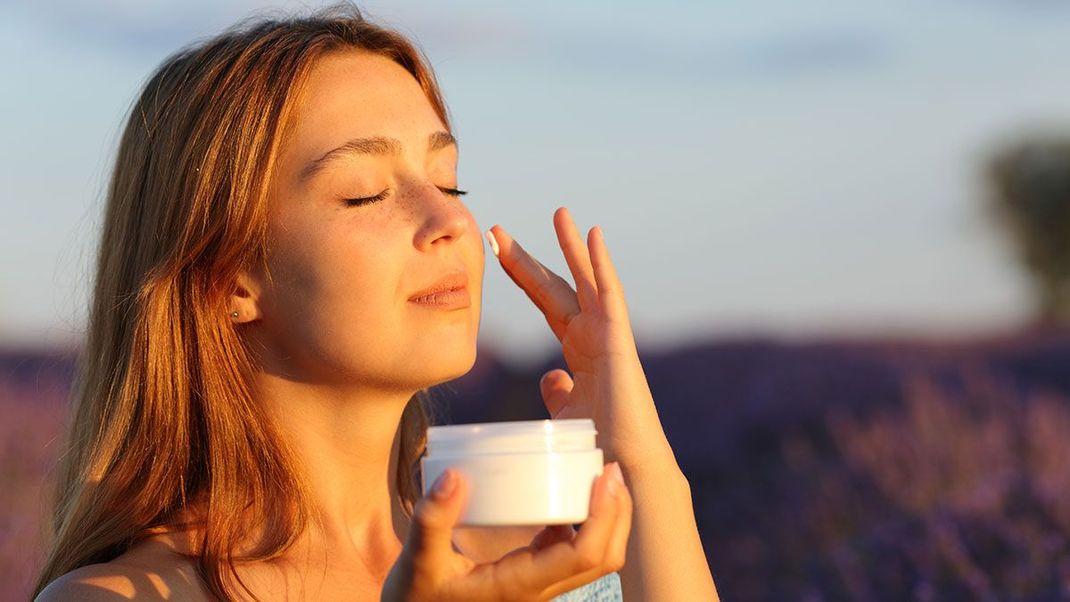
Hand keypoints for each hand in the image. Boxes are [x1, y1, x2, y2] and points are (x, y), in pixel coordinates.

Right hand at [381, 462, 631, 600]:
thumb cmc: (414, 599)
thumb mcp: (415, 562)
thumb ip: (431, 520)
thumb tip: (453, 476)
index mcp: (520, 586)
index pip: (582, 555)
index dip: (603, 516)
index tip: (604, 476)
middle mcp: (538, 590)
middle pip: (602, 558)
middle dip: (618, 513)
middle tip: (611, 468)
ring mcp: (537, 585)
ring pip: (593, 558)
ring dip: (606, 519)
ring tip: (599, 476)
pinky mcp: (530, 576)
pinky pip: (570, 552)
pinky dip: (583, 523)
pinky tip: (568, 495)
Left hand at [486, 207, 671, 470]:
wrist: (624, 466)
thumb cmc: (600, 447)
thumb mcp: (565, 415)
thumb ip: (557, 393)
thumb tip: (549, 377)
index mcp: (578, 351)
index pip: (545, 302)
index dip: (521, 274)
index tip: (492, 249)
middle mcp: (593, 337)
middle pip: (557, 286)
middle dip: (528, 258)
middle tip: (497, 231)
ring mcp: (608, 336)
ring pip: (587, 281)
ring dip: (572, 247)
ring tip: (559, 213)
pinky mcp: (620, 341)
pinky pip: (611, 295)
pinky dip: (602, 265)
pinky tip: (593, 235)